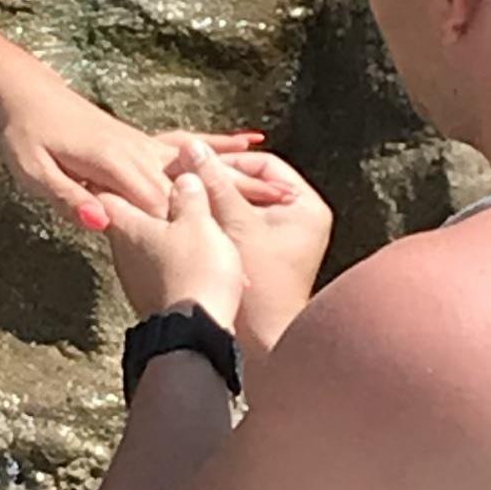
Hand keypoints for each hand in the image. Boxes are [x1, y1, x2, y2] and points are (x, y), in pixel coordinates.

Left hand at [0, 85, 282, 232]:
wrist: (23, 91)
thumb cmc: (25, 136)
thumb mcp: (36, 175)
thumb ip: (71, 199)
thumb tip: (100, 222)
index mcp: (116, 166)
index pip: (164, 208)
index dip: (195, 240)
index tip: (226, 270)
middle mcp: (139, 152)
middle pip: (195, 189)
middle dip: (233, 216)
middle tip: (272, 248)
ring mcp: (144, 143)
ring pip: (200, 166)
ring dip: (241, 181)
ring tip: (285, 195)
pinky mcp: (142, 139)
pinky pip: (189, 143)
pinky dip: (221, 143)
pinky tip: (252, 143)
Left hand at [93, 166, 246, 328]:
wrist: (193, 336)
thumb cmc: (194, 273)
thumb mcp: (198, 224)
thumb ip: (189, 197)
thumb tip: (184, 177)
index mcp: (129, 222)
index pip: (106, 189)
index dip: (110, 174)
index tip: (117, 163)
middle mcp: (123, 247)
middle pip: (123, 213)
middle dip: (140, 197)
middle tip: (158, 184)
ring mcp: (133, 273)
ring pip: (141, 238)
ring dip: (158, 225)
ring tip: (178, 216)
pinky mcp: (149, 293)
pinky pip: (155, 260)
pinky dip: (169, 249)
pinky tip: (185, 249)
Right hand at [165, 144, 335, 354]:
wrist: (264, 342)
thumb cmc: (260, 286)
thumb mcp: (237, 225)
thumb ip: (217, 183)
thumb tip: (192, 147)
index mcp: (307, 206)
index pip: (264, 163)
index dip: (228, 162)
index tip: (195, 163)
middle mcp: (301, 219)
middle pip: (253, 184)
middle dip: (218, 182)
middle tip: (184, 179)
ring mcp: (283, 238)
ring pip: (242, 204)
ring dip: (214, 202)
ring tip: (184, 200)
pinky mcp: (266, 254)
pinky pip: (239, 225)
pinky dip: (218, 222)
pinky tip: (191, 223)